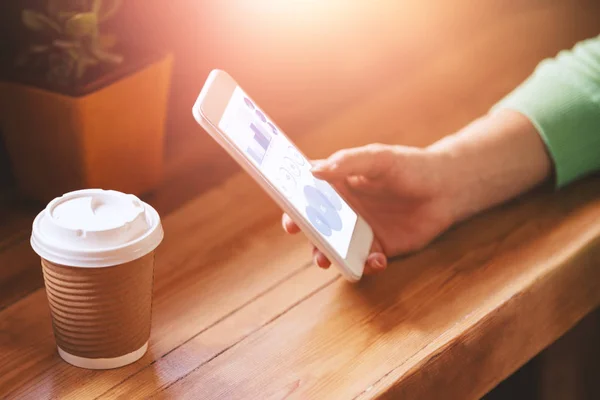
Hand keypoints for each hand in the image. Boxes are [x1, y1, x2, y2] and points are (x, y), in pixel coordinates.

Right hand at [282, 143, 454, 274]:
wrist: (445, 189)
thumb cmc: (409, 166)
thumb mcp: (378, 159)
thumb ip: (347, 162)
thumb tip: (313, 171)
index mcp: (337, 185)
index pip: (306, 194)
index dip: (292, 206)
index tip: (288, 218)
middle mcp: (343, 210)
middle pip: (315, 227)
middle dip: (307, 238)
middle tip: (306, 242)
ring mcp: (358, 231)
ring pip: (334, 249)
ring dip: (328, 257)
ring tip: (329, 260)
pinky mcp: (377, 249)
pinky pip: (363, 263)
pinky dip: (366, 266)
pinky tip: (377, 261)